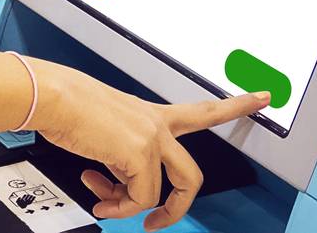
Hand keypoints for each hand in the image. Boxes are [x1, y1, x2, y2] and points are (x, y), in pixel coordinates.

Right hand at [23, 59, 270, 231]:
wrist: (53, 96)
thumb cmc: (70, 107)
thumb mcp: (106, 129)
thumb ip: (121, 156)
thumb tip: (114, 189)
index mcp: (152, 114)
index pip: (204, 110)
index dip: (237, 106)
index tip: (262, 97)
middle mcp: (158, 125)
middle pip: (191, 174)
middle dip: (176, 208)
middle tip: (154, 225)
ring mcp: (152, 139)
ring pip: (161, 193)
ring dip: (127, 207)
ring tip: (103, 200)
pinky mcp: (139, 154)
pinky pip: (138, 198)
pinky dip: (117, 205)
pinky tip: (96, 192)